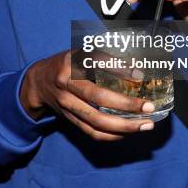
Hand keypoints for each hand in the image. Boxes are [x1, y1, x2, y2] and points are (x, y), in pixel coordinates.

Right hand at [20, 50, 155, 140]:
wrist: (38, 82)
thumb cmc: (67, 64)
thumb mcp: (80, 52)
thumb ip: (102, 58)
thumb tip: (136, 65)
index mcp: (72, 60)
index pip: (97, 62)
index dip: (119, 69)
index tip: (140, 75)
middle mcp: (67, 82)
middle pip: (97, 97)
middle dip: (126, 104)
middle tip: (149, 107)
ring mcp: (66, 103)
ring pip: (96, 119)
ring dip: (123, 126)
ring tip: (145, 125)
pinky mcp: (68, 118)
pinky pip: (90, 131)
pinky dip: (111, 135)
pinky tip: (128, 132)